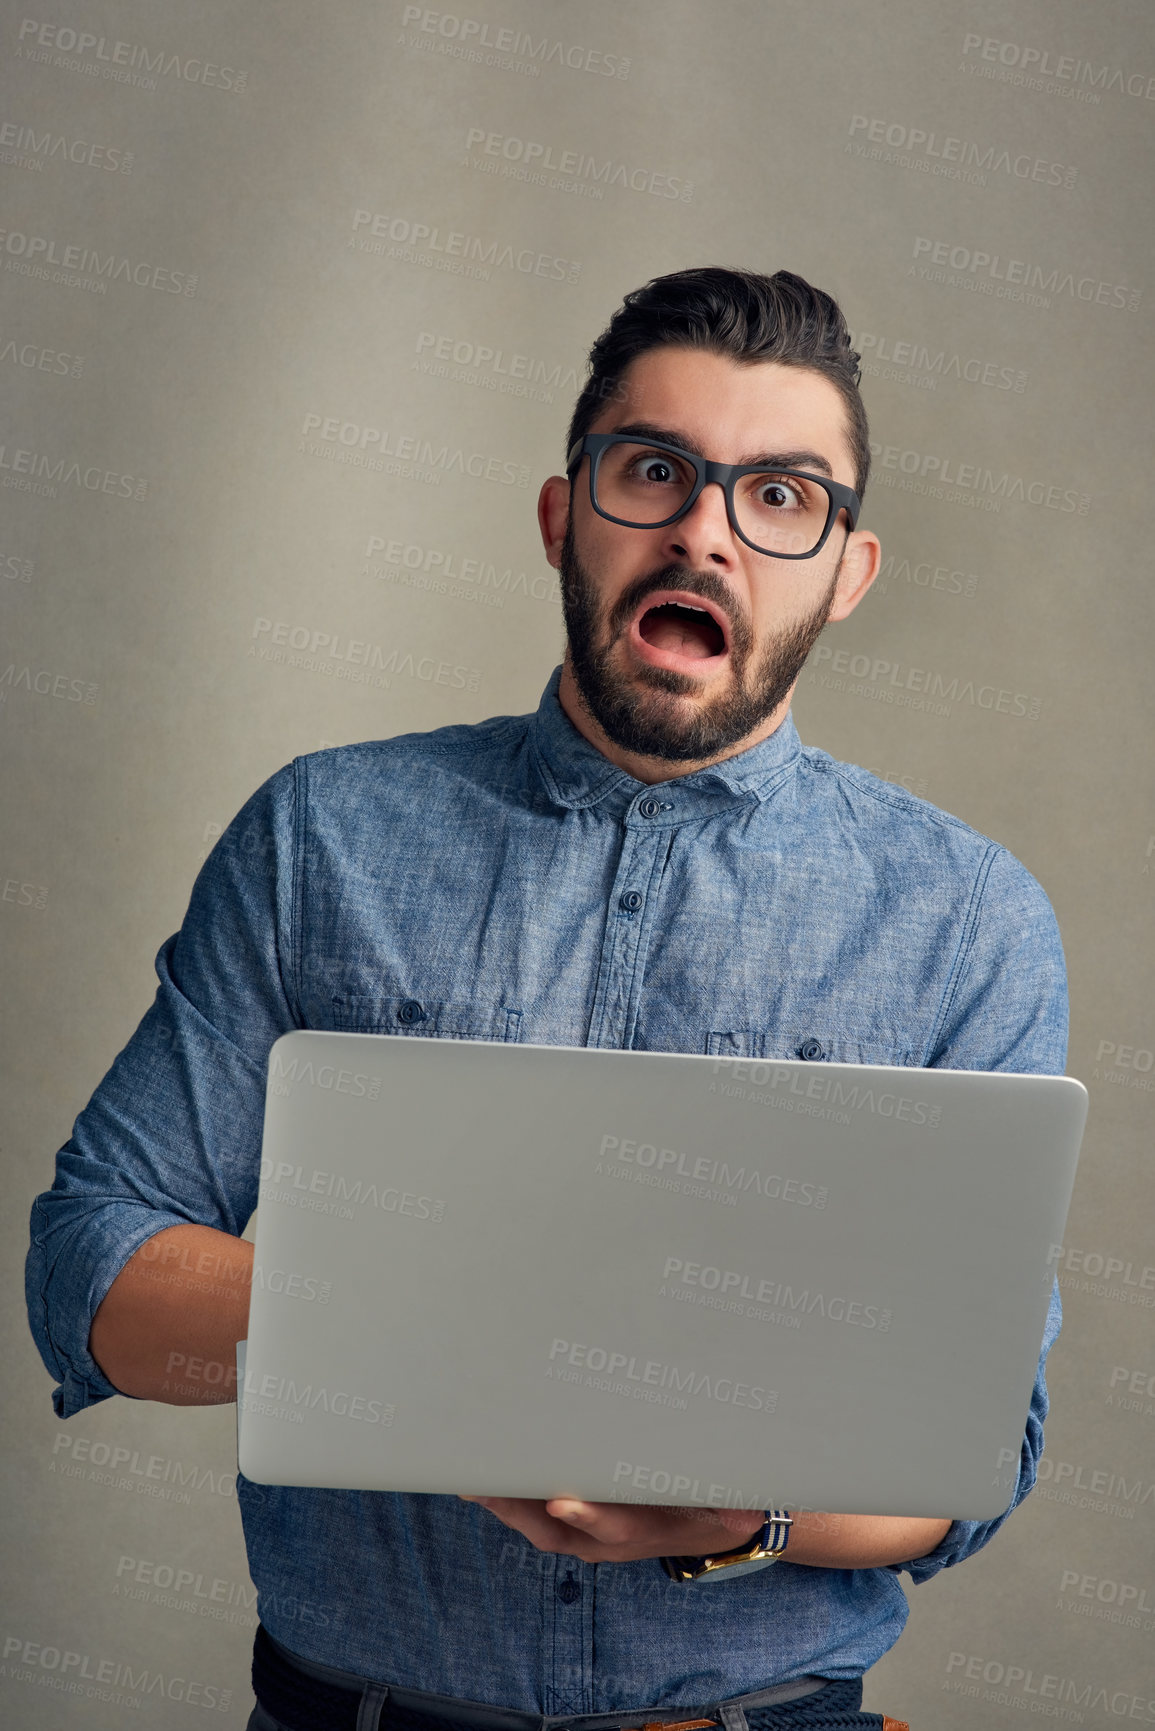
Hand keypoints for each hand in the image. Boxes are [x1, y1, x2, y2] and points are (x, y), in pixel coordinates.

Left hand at [457, 1495, 763, 1562]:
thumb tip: (730, 1502)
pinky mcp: (580, 1528)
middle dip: (520, 1506)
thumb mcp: (722, 1499)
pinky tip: (489, 1476)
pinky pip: (539, 1519)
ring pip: (541, 1527)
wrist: (714, 1524)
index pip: (614, 1526)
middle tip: (486, 1480)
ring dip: (507, 1503)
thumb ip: (721, 1500)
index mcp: (646, 1529)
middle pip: (558, 1530)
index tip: (562, 1503)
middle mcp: (611, 1541)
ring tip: (473, 1475)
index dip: (589, 1517)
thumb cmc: (712, 1501)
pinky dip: (513, 1499)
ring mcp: (592, 1538)